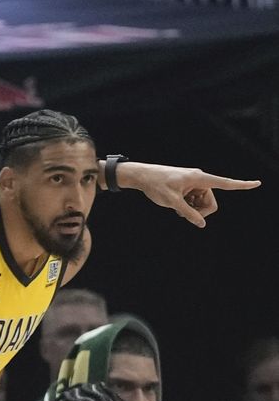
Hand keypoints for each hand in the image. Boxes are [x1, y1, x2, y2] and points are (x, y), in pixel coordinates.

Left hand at [117, 162, 260, 227]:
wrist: (142, 176)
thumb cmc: (156, 185)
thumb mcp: (172, 202)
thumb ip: (188, 213)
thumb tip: (202, 224)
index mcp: (199, 178)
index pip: (225, 183)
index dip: (242, 185)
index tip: (257, 183)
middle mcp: (200, 179)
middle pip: (212, 202)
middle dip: (201, 212)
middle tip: (184, 216)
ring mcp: (194, 183)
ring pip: (203, 203)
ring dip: (193, 210)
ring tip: (177, 209)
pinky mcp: (188, 187)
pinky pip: (196, 200)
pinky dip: (189, 206)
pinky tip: (176, 206)